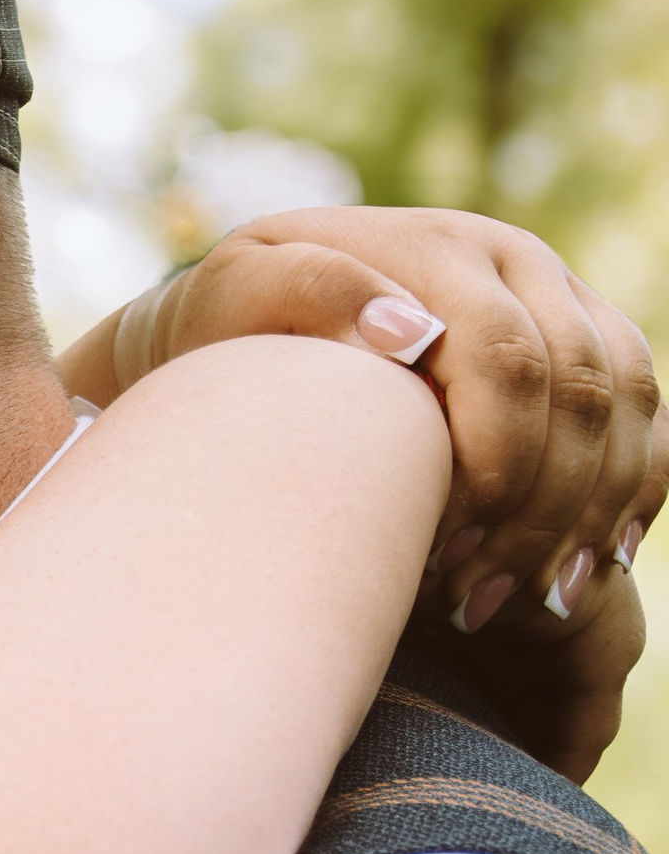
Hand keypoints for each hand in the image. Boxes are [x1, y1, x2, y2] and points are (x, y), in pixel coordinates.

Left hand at [56, 208, 665, 780]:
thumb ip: (305, 296)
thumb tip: (412, 332)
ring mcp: (559, 296)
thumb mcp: (232, 299)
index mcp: (440, 246)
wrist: (248, 321)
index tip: (439, 560)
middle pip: (580, 390)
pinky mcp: (583, 342)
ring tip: (532, 606)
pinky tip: (587, 572)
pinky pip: (644, 420)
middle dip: (542, 510)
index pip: (508, 360)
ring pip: (628, 407)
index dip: (494, 466)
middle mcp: (515, 259)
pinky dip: (628, 498)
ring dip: (592, 515)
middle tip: (478, 607)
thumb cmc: (227, 329)